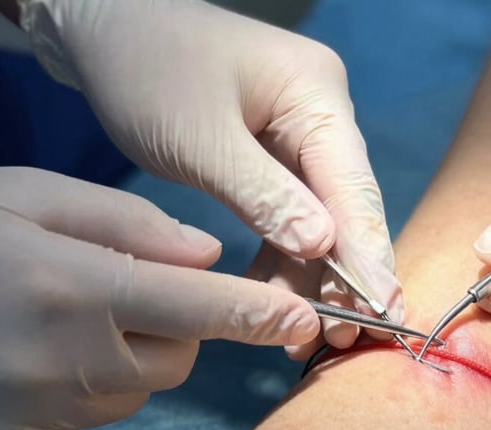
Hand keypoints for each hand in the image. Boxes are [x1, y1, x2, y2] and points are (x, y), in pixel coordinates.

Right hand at [0, 167, 319, 429]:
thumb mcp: (29, 197)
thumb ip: (127, 224)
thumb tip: (205, 256)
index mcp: (76, 290)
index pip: (200, 308)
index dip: (257, 315)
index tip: (302, 320)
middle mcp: (69, 362)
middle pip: (178, 357)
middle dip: (177, 326)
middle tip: (130, 290)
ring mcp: (45, 413)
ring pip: (139, 389)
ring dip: (133, 355)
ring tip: (72, 317)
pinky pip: (92, 415)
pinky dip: (91, 385)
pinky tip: (42, 352)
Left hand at [17, 0, 402, 342]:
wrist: (105, 29)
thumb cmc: (147, 70)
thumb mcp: (201, 140)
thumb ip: (264, 196)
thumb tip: (323, 249)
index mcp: (317, 97)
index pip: (355, 186)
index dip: (369, 255)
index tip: (385, 312)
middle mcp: (321, 118)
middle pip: (346, 207)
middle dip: (343, 275)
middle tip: (342, 338)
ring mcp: (299, 138)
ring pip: (319, 219)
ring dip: (309, 276)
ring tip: (301, 336)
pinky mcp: (273, 158)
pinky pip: (289, 216)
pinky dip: (281, 258)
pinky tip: (274, 297)